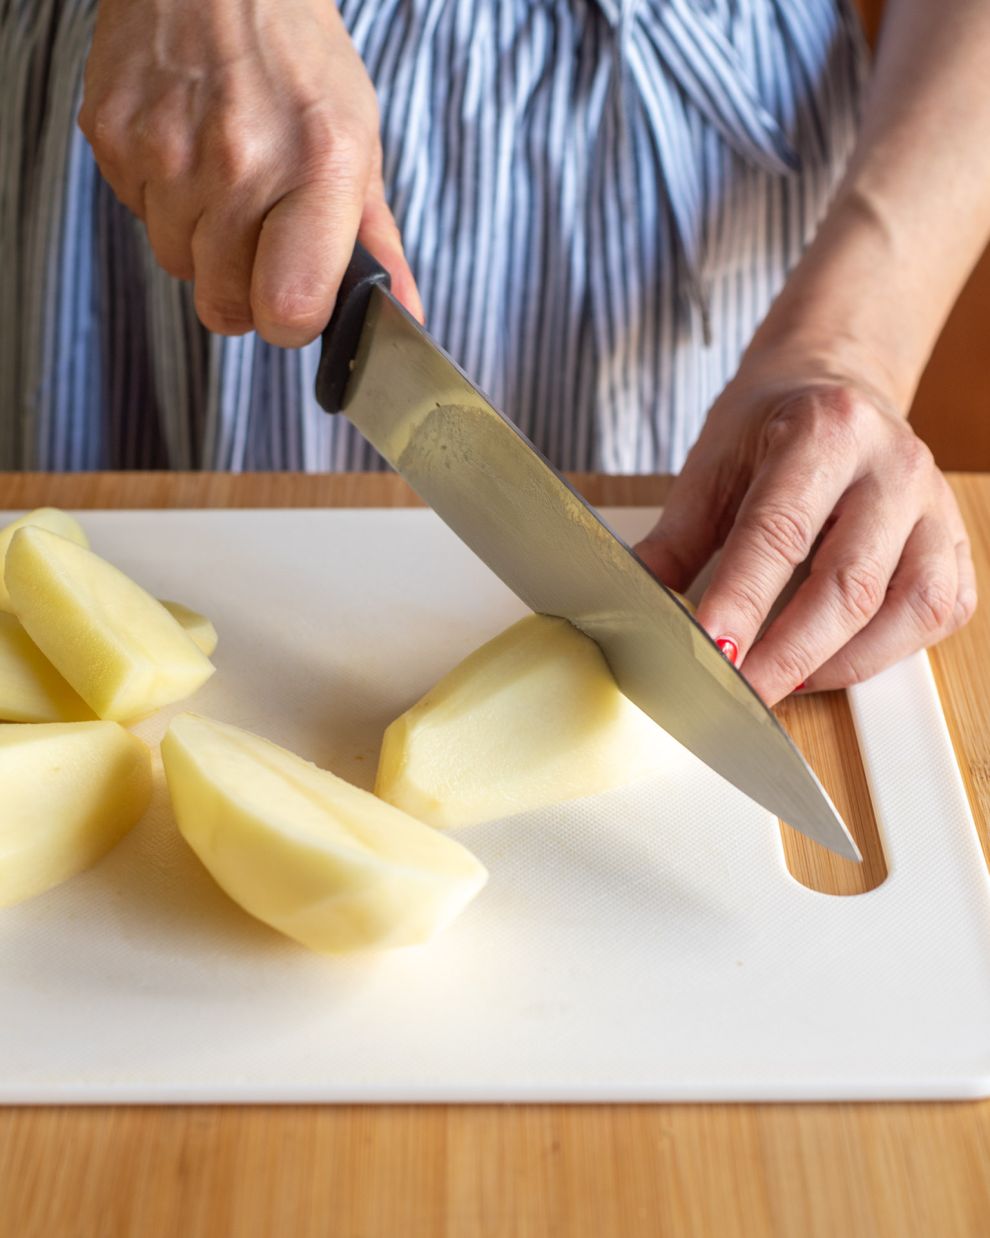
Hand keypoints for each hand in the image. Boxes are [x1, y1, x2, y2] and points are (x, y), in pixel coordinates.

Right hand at [78, 0, 421, 344]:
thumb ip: (378, 241)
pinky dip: (163, 200)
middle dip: (244, 288)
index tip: (296, 301)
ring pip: (178, 265)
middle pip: (224, 306)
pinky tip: (186, 149)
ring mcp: (167, 150)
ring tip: (223, 177)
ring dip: (202, 241)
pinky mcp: (113, 137)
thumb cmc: (297, 60)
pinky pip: (138, 216)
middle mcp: (238, 162)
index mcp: (316, 167)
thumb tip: (403, 313)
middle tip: (260, 233)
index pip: (288, 309)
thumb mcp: (359, 144)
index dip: (291, 322)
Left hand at [635, 364, 976, 705]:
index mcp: (826, 431)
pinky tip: (840, 659)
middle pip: (849, 585)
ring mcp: (934, 504)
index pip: (779, 533)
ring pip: (910, 608)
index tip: (710, 652)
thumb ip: (676, 539)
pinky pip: (942, 611)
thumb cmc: (770, 426)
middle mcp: (894, 465)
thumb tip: (638, 604)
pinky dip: (891, 650)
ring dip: (844, 663)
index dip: (741, 602)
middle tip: (740, 695)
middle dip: (789, 654)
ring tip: (785, 680)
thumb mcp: (712, 464)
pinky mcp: (955, 538)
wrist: (835, 386)